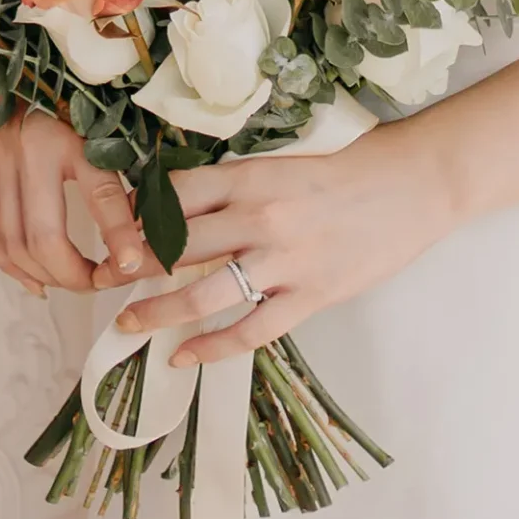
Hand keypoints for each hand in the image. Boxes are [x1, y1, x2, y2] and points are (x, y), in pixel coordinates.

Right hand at [0, 92, 143, 294]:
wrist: (19, 55)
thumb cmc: (73, 89)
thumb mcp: (105, 121)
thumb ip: (122, 166)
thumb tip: (148, 222)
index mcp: (72, 134)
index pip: (101, 195)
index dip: (119, 236)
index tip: (132, 266)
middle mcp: (28, 149)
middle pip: (43, 235)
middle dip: (72, 273)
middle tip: (98, 282)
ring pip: (11, 241)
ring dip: (42, 274)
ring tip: (70, 282)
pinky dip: (7, 263)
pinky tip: (32, 278)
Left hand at [94, 120, 459, 364]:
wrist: (413, 185)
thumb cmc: (347, 167)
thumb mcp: (282, 162)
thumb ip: (235, 186)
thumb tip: (182, 207)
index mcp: (250, 177)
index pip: (174, 196)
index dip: (136, 214)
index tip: (115, 231)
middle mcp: (259, 218)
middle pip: (177, 248)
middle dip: (133, 266)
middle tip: (105, 279)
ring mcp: (285, 262)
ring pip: (203, 295)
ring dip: (158, 312)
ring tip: (128, 323)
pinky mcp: (311, 296)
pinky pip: (251, 330)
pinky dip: (212, 348)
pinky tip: (183, 356)